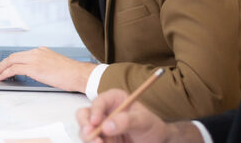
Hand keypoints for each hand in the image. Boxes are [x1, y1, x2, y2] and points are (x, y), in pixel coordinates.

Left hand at [0, 47, 93, 91]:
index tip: (4, 65)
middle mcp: (37, 52)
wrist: (78, 74)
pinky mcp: (34, 67)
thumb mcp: (55, 65)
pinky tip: (2, 77)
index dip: (10, 60)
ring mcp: (35, 59)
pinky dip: (6, 72)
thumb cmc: (71, 73)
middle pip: (14, 56)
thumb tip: (35, 73)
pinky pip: (15, 68)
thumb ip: (43, 66)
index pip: (21, 54)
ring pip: (12, 60)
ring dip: (1, 68)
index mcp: (42, 51)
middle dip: (2, 63)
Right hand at [77, 89, 199, 142]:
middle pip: (84, 115)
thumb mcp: (144, 121)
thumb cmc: (152, 127)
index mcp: (114, 100)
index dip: (95, 111)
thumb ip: (127, 121)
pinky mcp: (102, 140)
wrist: (156, 142)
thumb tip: (107, 125)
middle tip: (92, 137)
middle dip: (85, 126)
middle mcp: (104, 112)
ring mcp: (101, 127)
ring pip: (85, 132)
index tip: (96, 123)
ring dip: (89, 139)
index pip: (99, 102)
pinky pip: (92, 142)